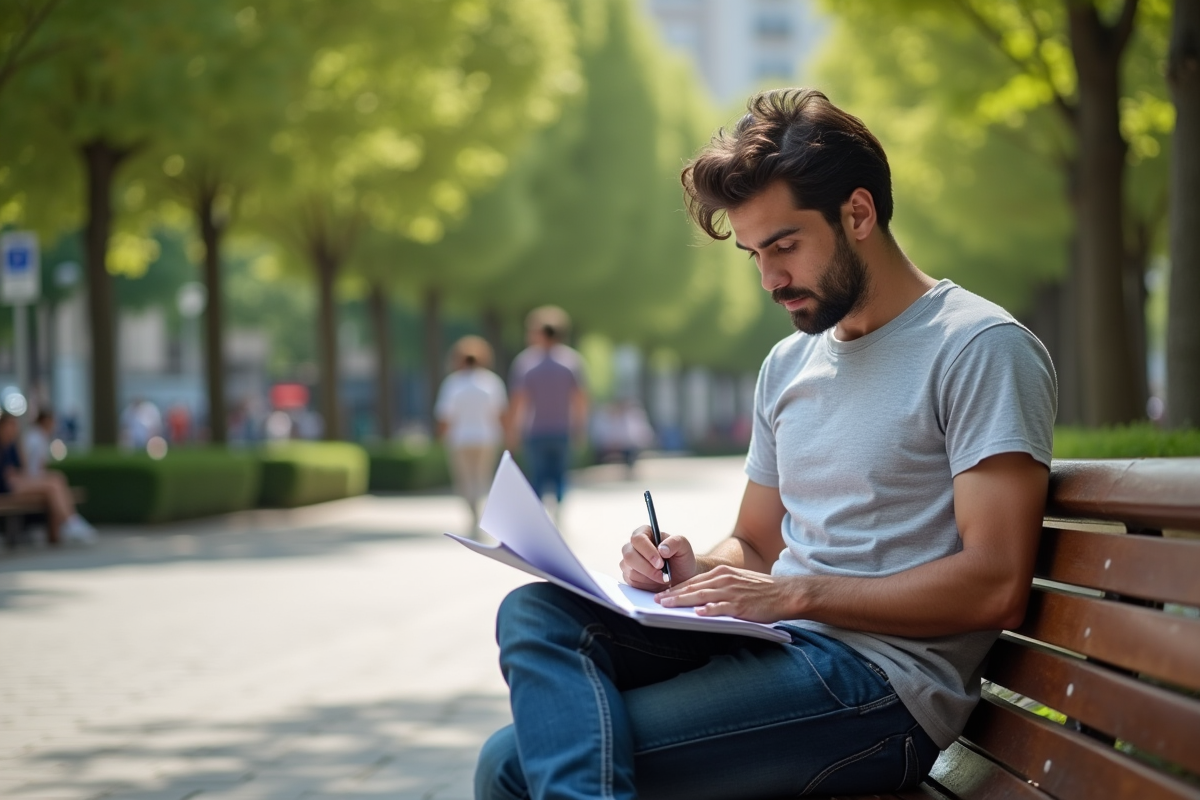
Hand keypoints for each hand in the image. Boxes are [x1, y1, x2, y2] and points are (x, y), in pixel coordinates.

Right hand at [620, 527, 698, 589]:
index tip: (661, 563)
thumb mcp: (684, 547)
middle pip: (629, 555)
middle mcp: (633, 546)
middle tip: (662, 575)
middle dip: (647, 568)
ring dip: (649, 577)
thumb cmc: (681, 559)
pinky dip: (646, 585)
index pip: (638, 539)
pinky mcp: (628, 576)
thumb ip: (675, 542)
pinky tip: (656, 582)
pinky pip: (632, 582)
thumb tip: (661, 549)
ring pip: (631, 571)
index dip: (648, 552)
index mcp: (645, 533)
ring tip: (663, 577)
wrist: (681, 578)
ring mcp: (629, 561)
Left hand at [654, 565, 801, 622]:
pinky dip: (709, 610)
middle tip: (656, 600)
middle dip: (673, 594)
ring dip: (682, 601)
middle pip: (693, 587)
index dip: (676, 588)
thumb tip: (700, 598)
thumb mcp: (738, 581)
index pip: (694, 580)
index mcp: (722, 573)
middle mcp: (724, 579)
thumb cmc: (762, 590)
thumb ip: (720, 586)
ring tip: (666, 606)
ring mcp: (732, 591)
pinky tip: (698, 614)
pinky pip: (721, 607)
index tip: (661, 593)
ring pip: (701, 596)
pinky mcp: (741, 604)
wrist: (786, 593)